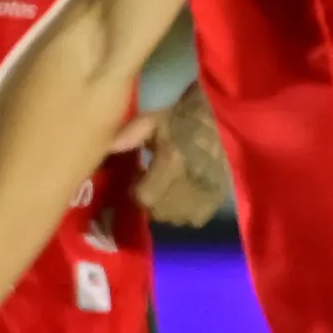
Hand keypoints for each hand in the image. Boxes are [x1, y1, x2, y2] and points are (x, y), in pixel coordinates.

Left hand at [115, 91, 227, 226]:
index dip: (136, 190)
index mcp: (172, 160)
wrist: (225, 115)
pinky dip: (188, 212)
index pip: (143, 197)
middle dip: (151, 202)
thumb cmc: (187, 114)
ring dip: (169, 209)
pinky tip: (185, 197)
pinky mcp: (220, 195)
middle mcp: (190, 181)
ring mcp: (208, 191)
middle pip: (160, 212)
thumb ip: (131, 135)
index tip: (137, 177)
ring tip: (168, 192)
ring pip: (178, 218)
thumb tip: (107, 149)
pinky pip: (197, 218)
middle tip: (151, 185)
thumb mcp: (156, 117)